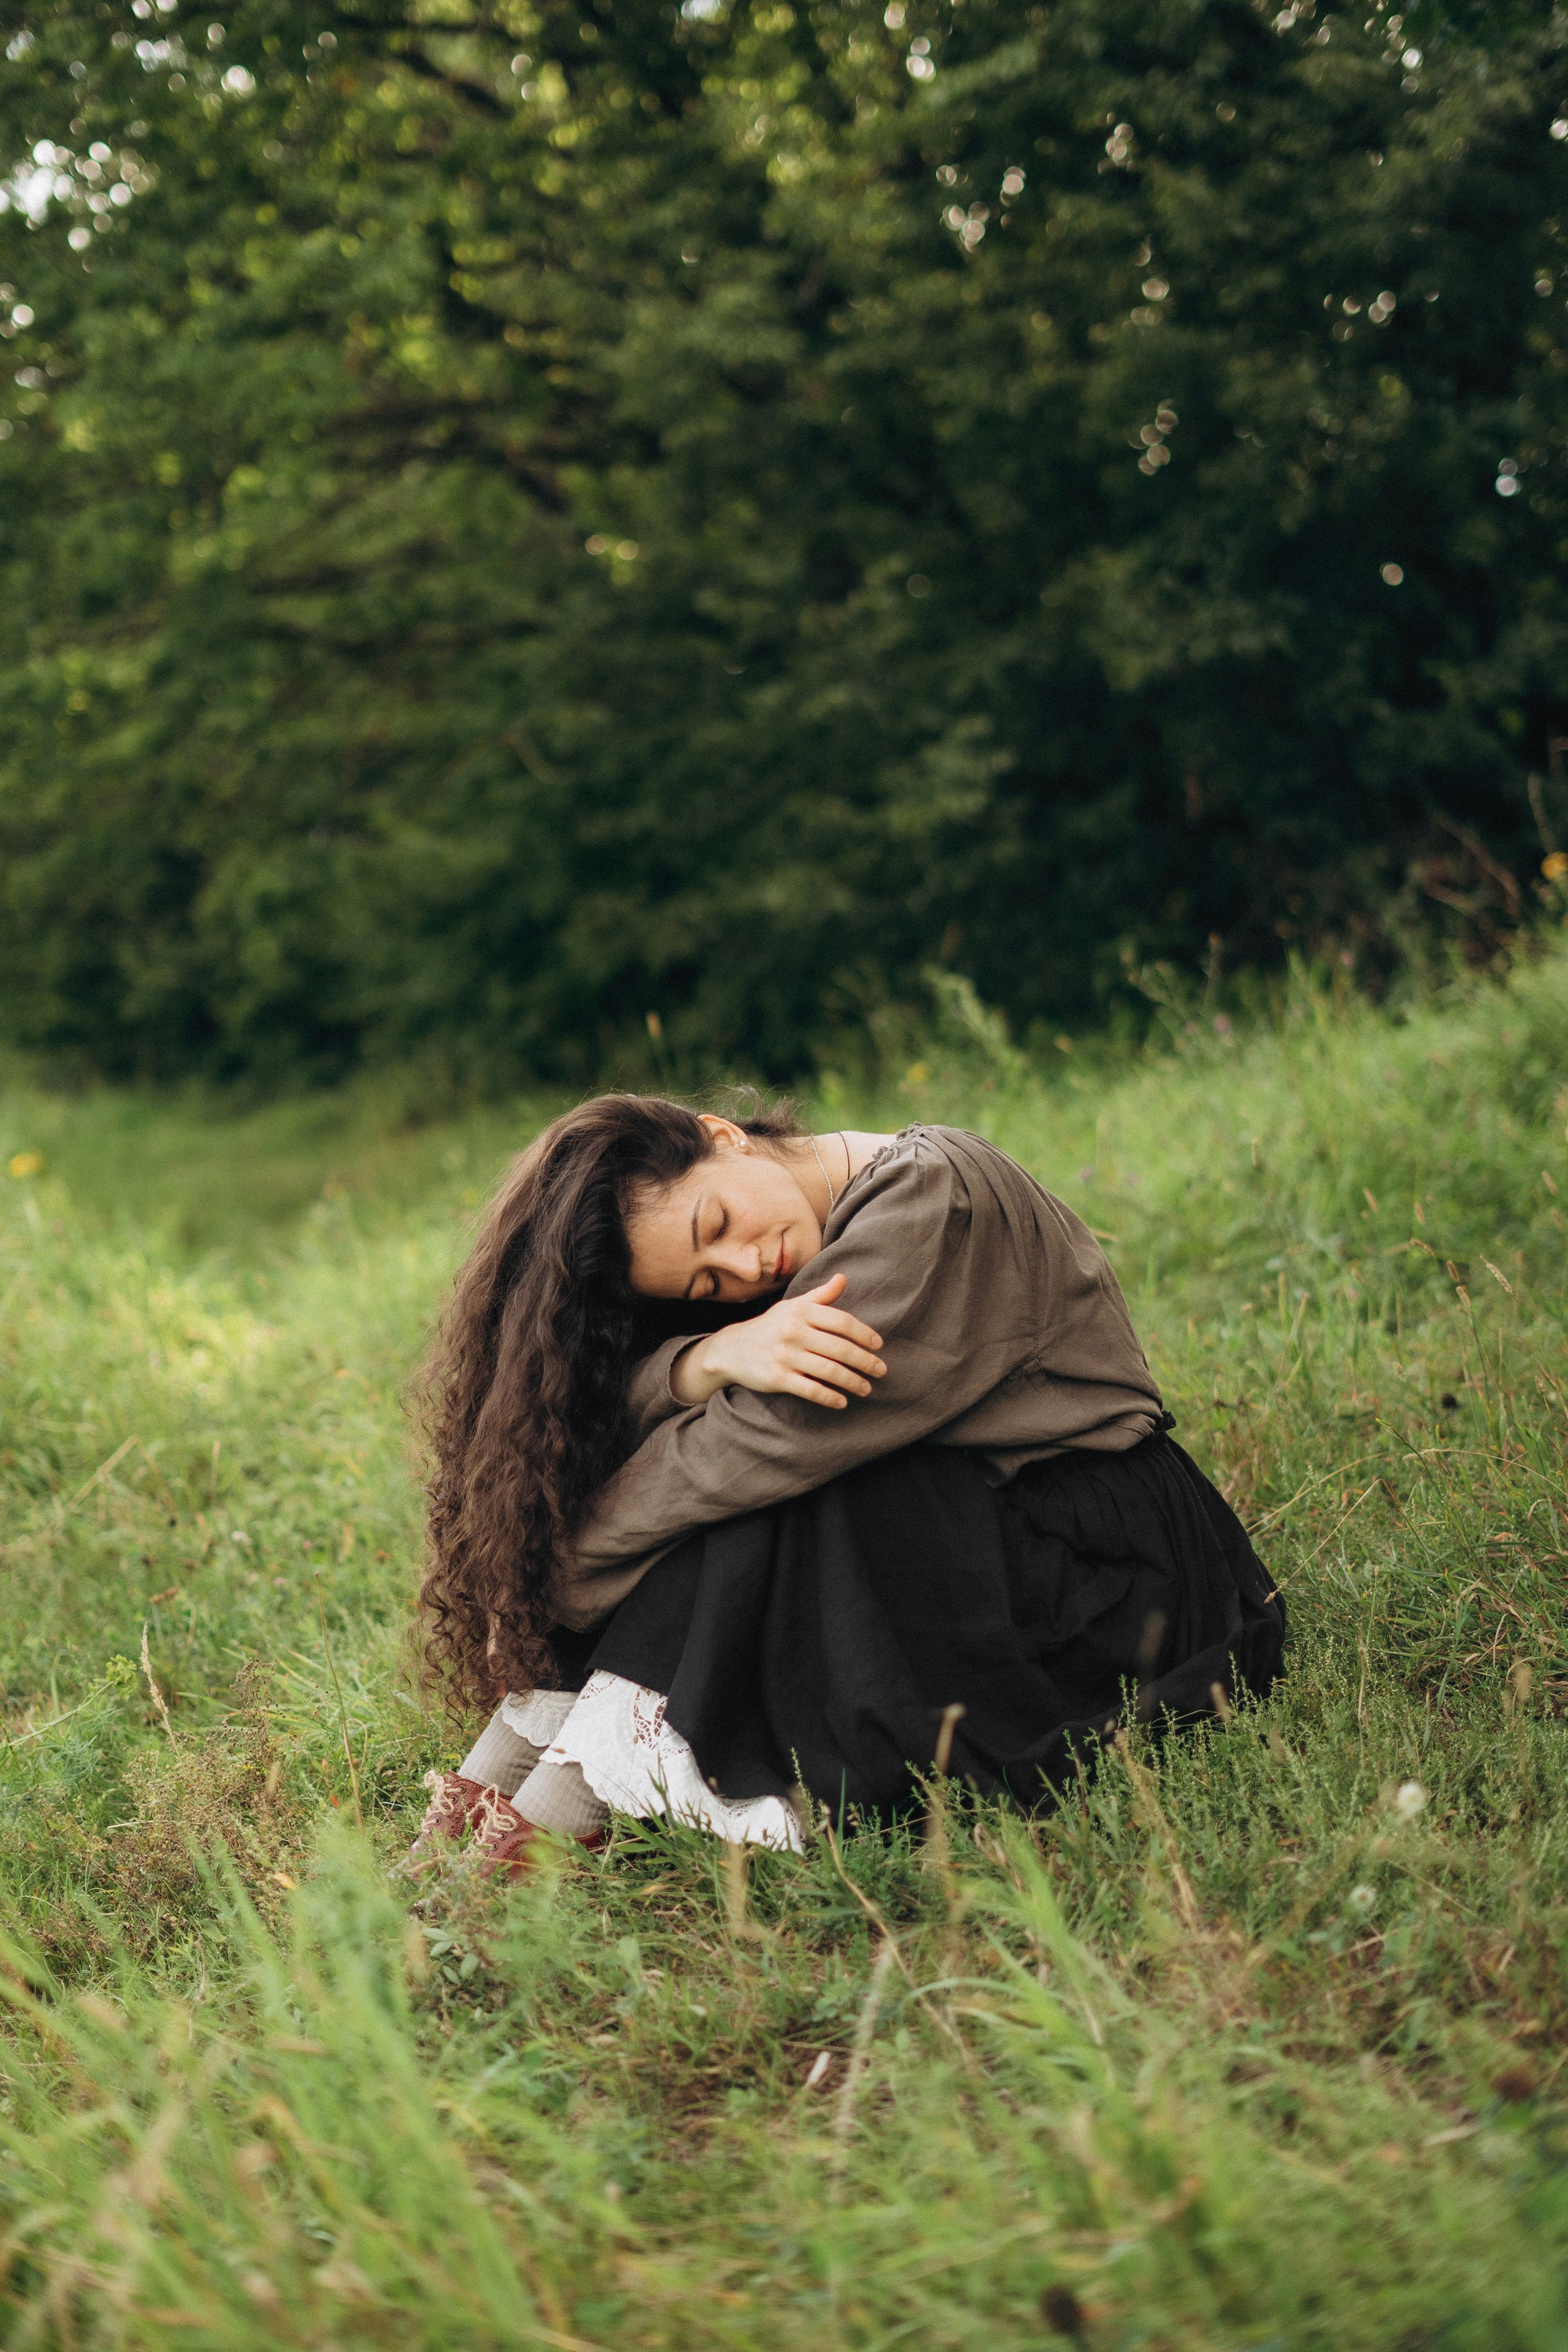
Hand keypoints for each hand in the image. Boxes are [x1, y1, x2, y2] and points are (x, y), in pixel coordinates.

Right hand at [671, 1274, 885, 1409]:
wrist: (731, 1349)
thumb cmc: (769, 1326)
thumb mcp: (792, 1306)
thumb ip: (820, 1295)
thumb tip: (843, 1278)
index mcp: (800, 1311)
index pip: (841, 1321)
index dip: (863, 1333)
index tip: (878, 1345)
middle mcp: (793, 1331)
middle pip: (840, 1348)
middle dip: (865, 1361)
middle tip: (881, 1370)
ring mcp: (785, 1355)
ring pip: (829, 1371)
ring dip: (853, 1381)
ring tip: (867, 1388)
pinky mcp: (777, 1377)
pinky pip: (810, 1389)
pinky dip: (829, 1397)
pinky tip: (842, 1401)